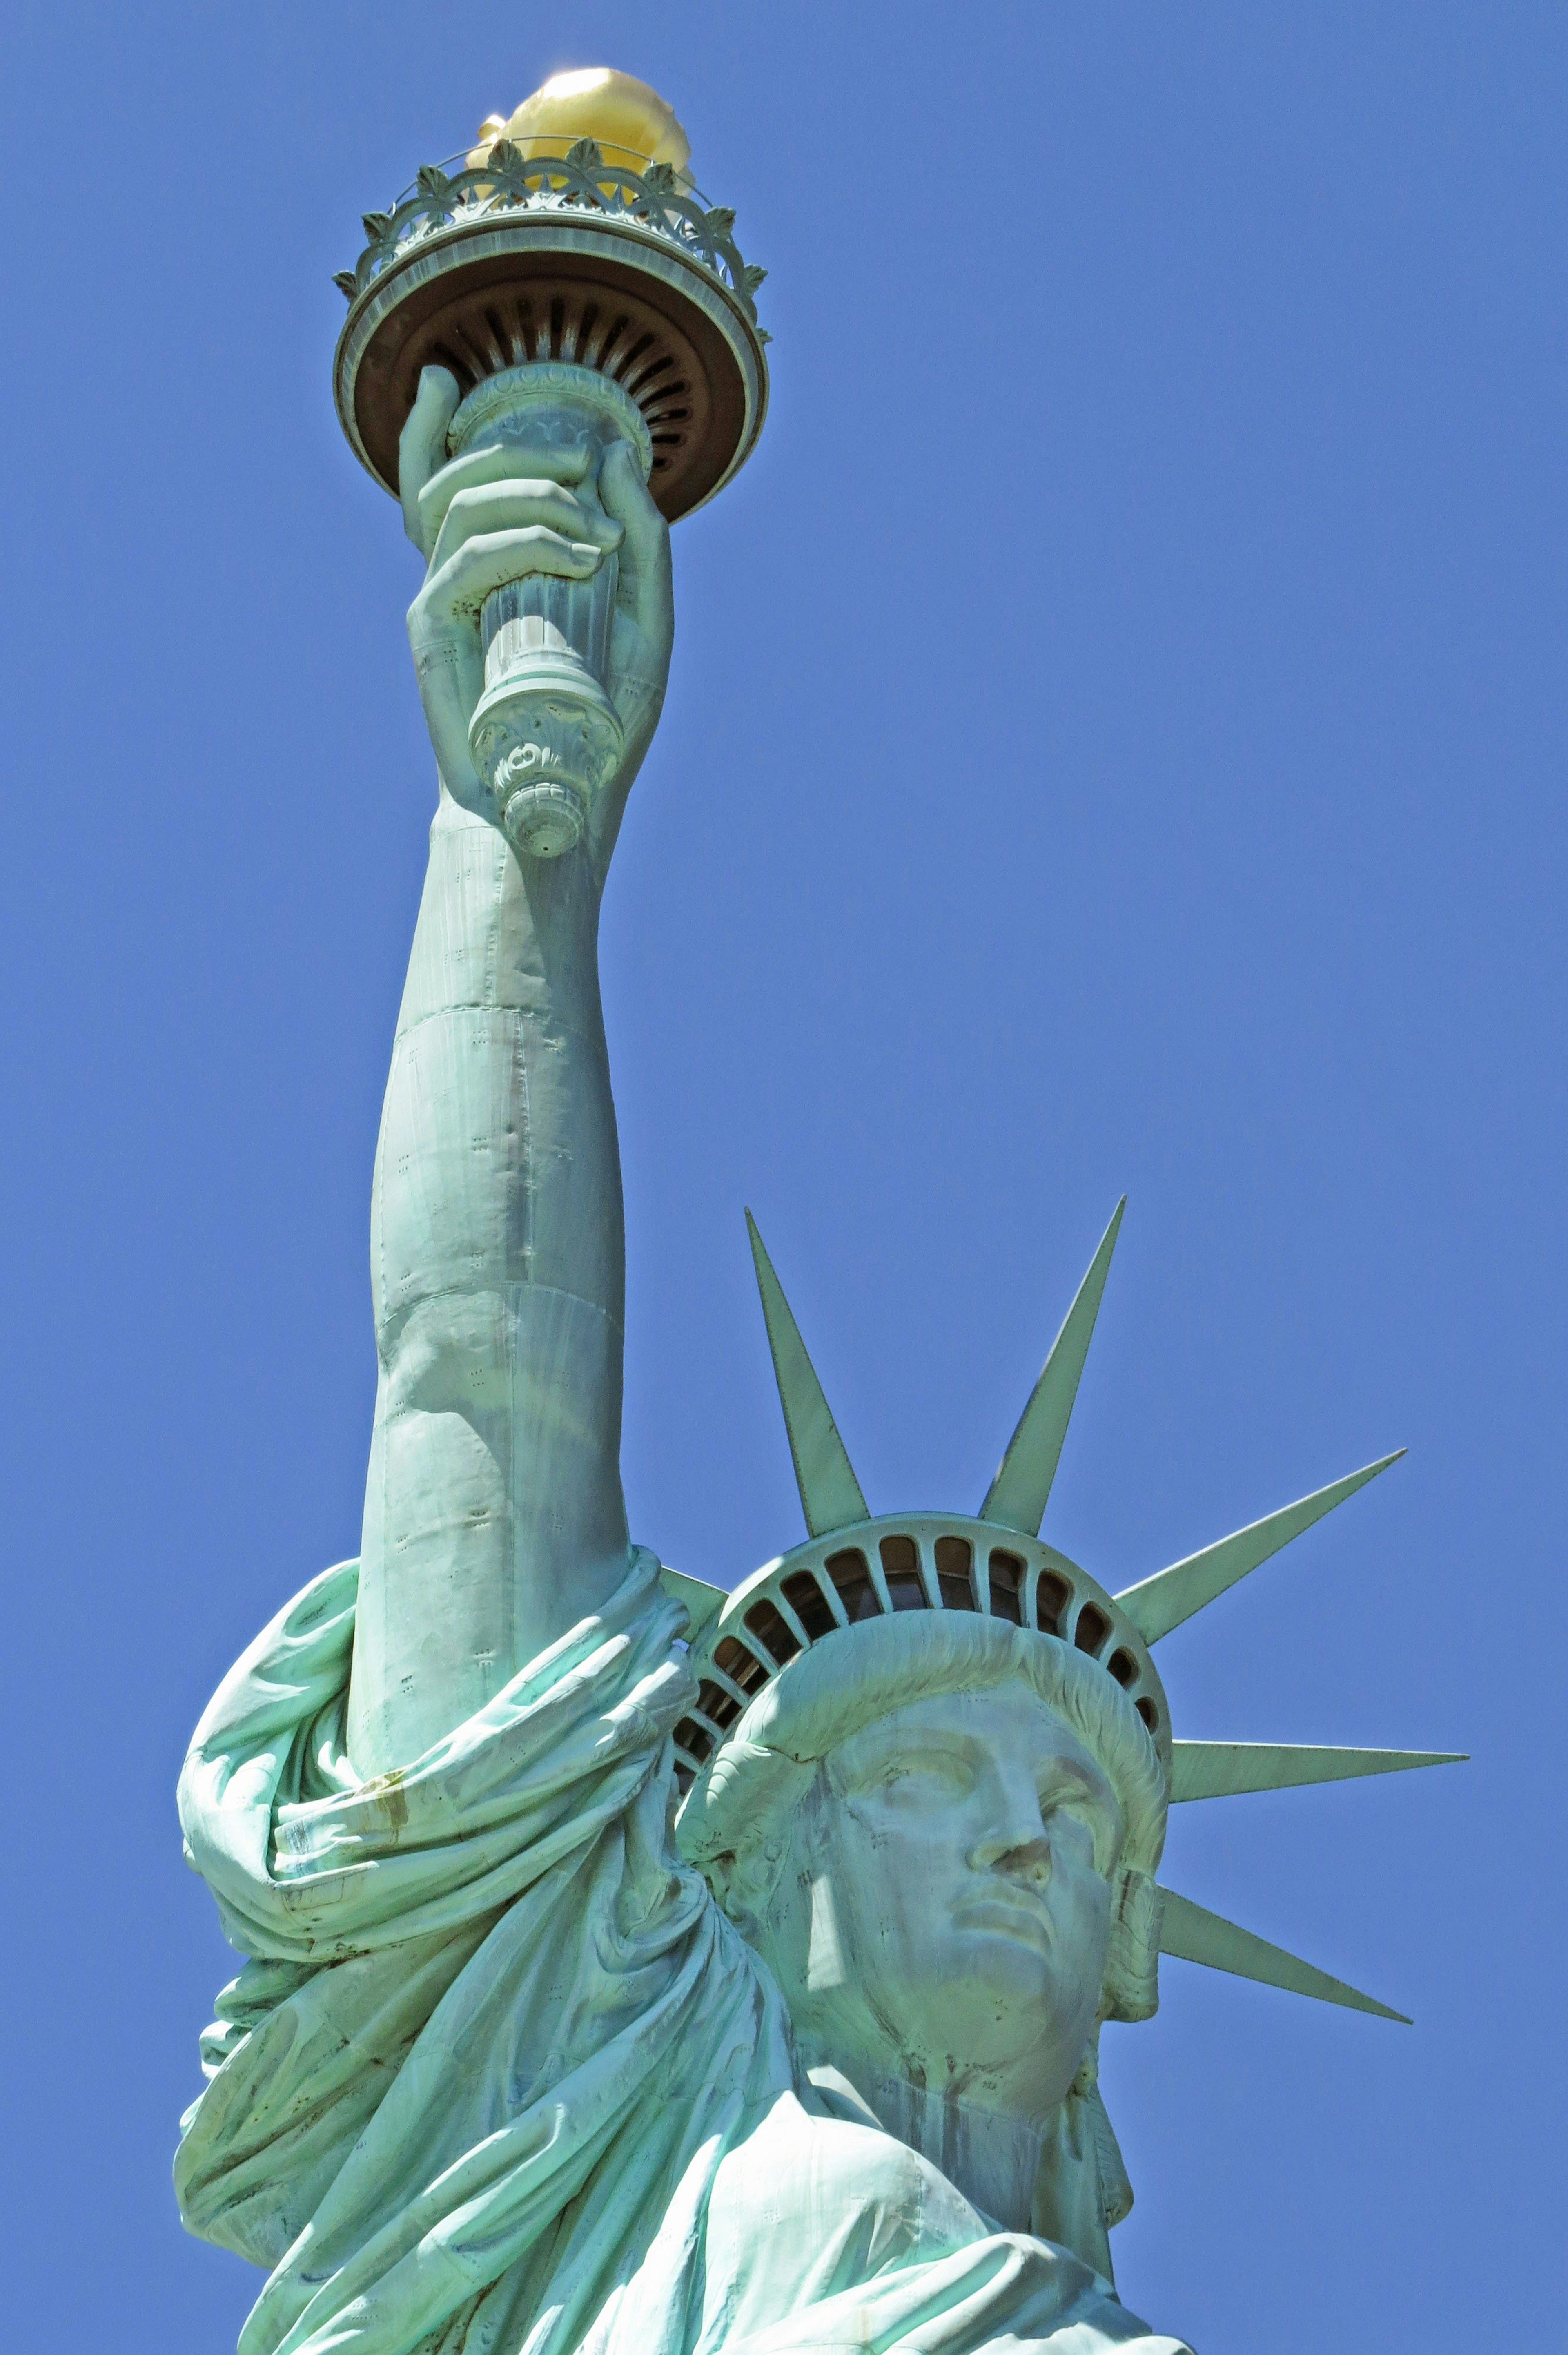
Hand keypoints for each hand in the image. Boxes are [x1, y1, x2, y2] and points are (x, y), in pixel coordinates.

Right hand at [398, 366, 673, 881]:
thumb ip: (641, 542)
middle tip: (583, 457)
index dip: (430, 424)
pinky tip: (580, 557)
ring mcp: (437, 600)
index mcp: (490, 570)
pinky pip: (466, 555)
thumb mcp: (645, 623)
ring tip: (595, 527)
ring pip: (460, 502)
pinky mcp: (431, 630)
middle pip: (457, 475)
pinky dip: (526, 541)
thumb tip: (620, 456)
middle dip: (521, 449)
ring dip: (532, 494)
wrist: (561, 801)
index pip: (445, 480)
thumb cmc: (600, 725)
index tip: (447, 376)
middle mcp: (455, 577)